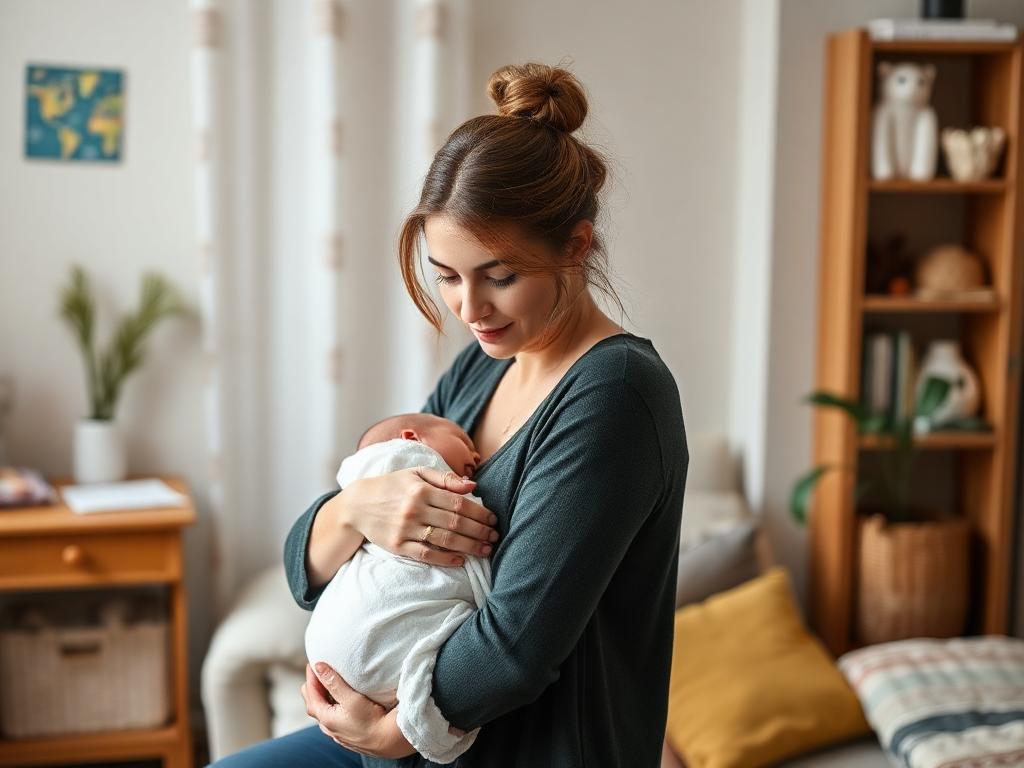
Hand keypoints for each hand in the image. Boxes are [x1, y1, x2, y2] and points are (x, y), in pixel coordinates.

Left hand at [300, 662, 414, 757]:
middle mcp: (328, 727)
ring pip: (322, 712)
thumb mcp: (351, 698)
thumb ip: (334, 682)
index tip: (312, 663)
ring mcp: (337, 732)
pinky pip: (331, 718)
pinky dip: (329, 706)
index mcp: (326, 717)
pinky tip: (338, 703)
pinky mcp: (346, 734)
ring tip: (326, 685)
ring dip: (321, 698)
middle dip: (312, 688)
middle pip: (313, 704)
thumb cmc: (371, 719)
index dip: (311, 677)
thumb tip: (319, 667)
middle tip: (316, 673)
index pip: (311, 694)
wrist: (387, 740)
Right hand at [335, 466, 499, 565]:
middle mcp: (414, 509)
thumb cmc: (392, 486)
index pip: (459, 503)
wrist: (358, 504)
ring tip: (485, 549)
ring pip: (444, 540)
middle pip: (455, 523)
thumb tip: (472, 486)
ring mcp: (406, 529)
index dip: (479, 513)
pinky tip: (460, 560)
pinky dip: (445, 559)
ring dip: (469, 546)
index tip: (493, 519)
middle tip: (494, 536)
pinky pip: (426, 555)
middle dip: (479, 531)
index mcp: (421, 489)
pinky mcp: (398, 546)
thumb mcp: (416, 473)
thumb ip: (445, 479)